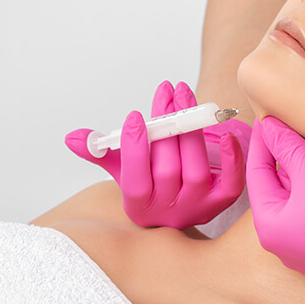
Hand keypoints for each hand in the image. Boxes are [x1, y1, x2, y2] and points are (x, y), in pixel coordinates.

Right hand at [65, 81, 248, 228]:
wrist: (180, 206)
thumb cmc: (149, 182)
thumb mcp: (122, 169)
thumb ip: (100, 151)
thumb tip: (73, 137)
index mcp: (138, 206)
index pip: (134, 179)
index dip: (134, 149)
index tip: (135, 115)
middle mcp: (168, 211)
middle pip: (167, 170)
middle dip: (167, 127)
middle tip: (168, 92)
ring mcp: (197, 207)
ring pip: (196, 171)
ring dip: (192, 131)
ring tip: (186, 96)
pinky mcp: (222, 202)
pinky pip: (231, 184)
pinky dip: (231, 160)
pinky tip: (225, 133)